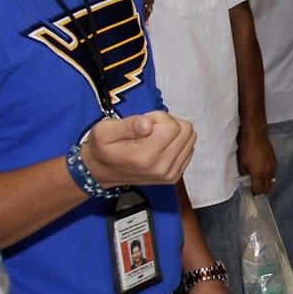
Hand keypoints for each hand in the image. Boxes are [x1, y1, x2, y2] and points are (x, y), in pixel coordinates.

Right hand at [81, 111, 195, 188]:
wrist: (102, 172)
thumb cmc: (103, 148)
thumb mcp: (104, 130)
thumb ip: (127, 125)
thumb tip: (148, 124)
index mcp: (145, 157)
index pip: (172, 125)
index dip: (158, 117)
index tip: (143, 123)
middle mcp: (161, 168)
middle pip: (185, 130)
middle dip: (168, 123)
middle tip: (148, 130)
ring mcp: (170, 174)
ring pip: (190, 138)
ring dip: (173, 133)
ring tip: (153, 138)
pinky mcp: (175, 176)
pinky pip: (189, 148)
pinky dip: (176, 143)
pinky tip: (159, 147)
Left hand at [238, 129, 276, 195]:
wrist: (255, 134)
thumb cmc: (246, 147)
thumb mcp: (241, 163)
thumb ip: (245, 174)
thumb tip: (247, 179)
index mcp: (259, 174)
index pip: (259, 190)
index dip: (254, 193)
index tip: (250, 192)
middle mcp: (268, 172)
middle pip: (268, 188)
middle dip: (262, 190)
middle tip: (255, 188)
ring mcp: (273, 166)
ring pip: (272, 181)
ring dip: (266, 182)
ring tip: (258, 179)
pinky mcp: (274, 160)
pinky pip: (273, 172)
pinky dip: (268, 175)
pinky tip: (262, 171)